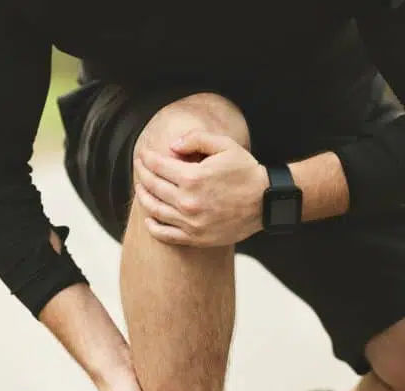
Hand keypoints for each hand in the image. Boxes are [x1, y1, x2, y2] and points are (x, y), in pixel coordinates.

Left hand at [133, 130, 268, 246]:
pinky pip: (165, 235)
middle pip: (152, 186)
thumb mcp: (224, 145)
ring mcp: (190, 222)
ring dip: (143, 197)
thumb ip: (195, 139)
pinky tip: (149, 217)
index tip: (143, 154)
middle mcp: (188, 202)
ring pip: (154, 210)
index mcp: (192, 177)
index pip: (157, 166)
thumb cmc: (246, 171)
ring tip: (141, 188)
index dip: (146, 158)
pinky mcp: (196, 237)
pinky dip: (153, 226)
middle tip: (139, 167)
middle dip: (142, 174)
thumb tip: (171, 147)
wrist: (266, 201)